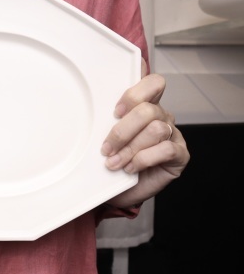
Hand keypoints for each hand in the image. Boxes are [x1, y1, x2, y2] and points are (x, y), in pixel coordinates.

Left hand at [103, 59, 189, 208]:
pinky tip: (132, 168)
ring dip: (130, 148)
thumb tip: (92, 110)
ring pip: (155, 129)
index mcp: (146, 105)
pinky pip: (166, 149)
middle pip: (148, 110)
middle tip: (107, 148)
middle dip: (122, 131)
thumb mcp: (106, 137)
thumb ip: (107, 120)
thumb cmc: (114, 160)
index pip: (152, 83)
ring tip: (115, 162)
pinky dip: (144, 159)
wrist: (120, 190)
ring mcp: (173, 134)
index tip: (115, 111)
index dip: (134, 95)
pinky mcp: (180, 155)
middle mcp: (162, 116)